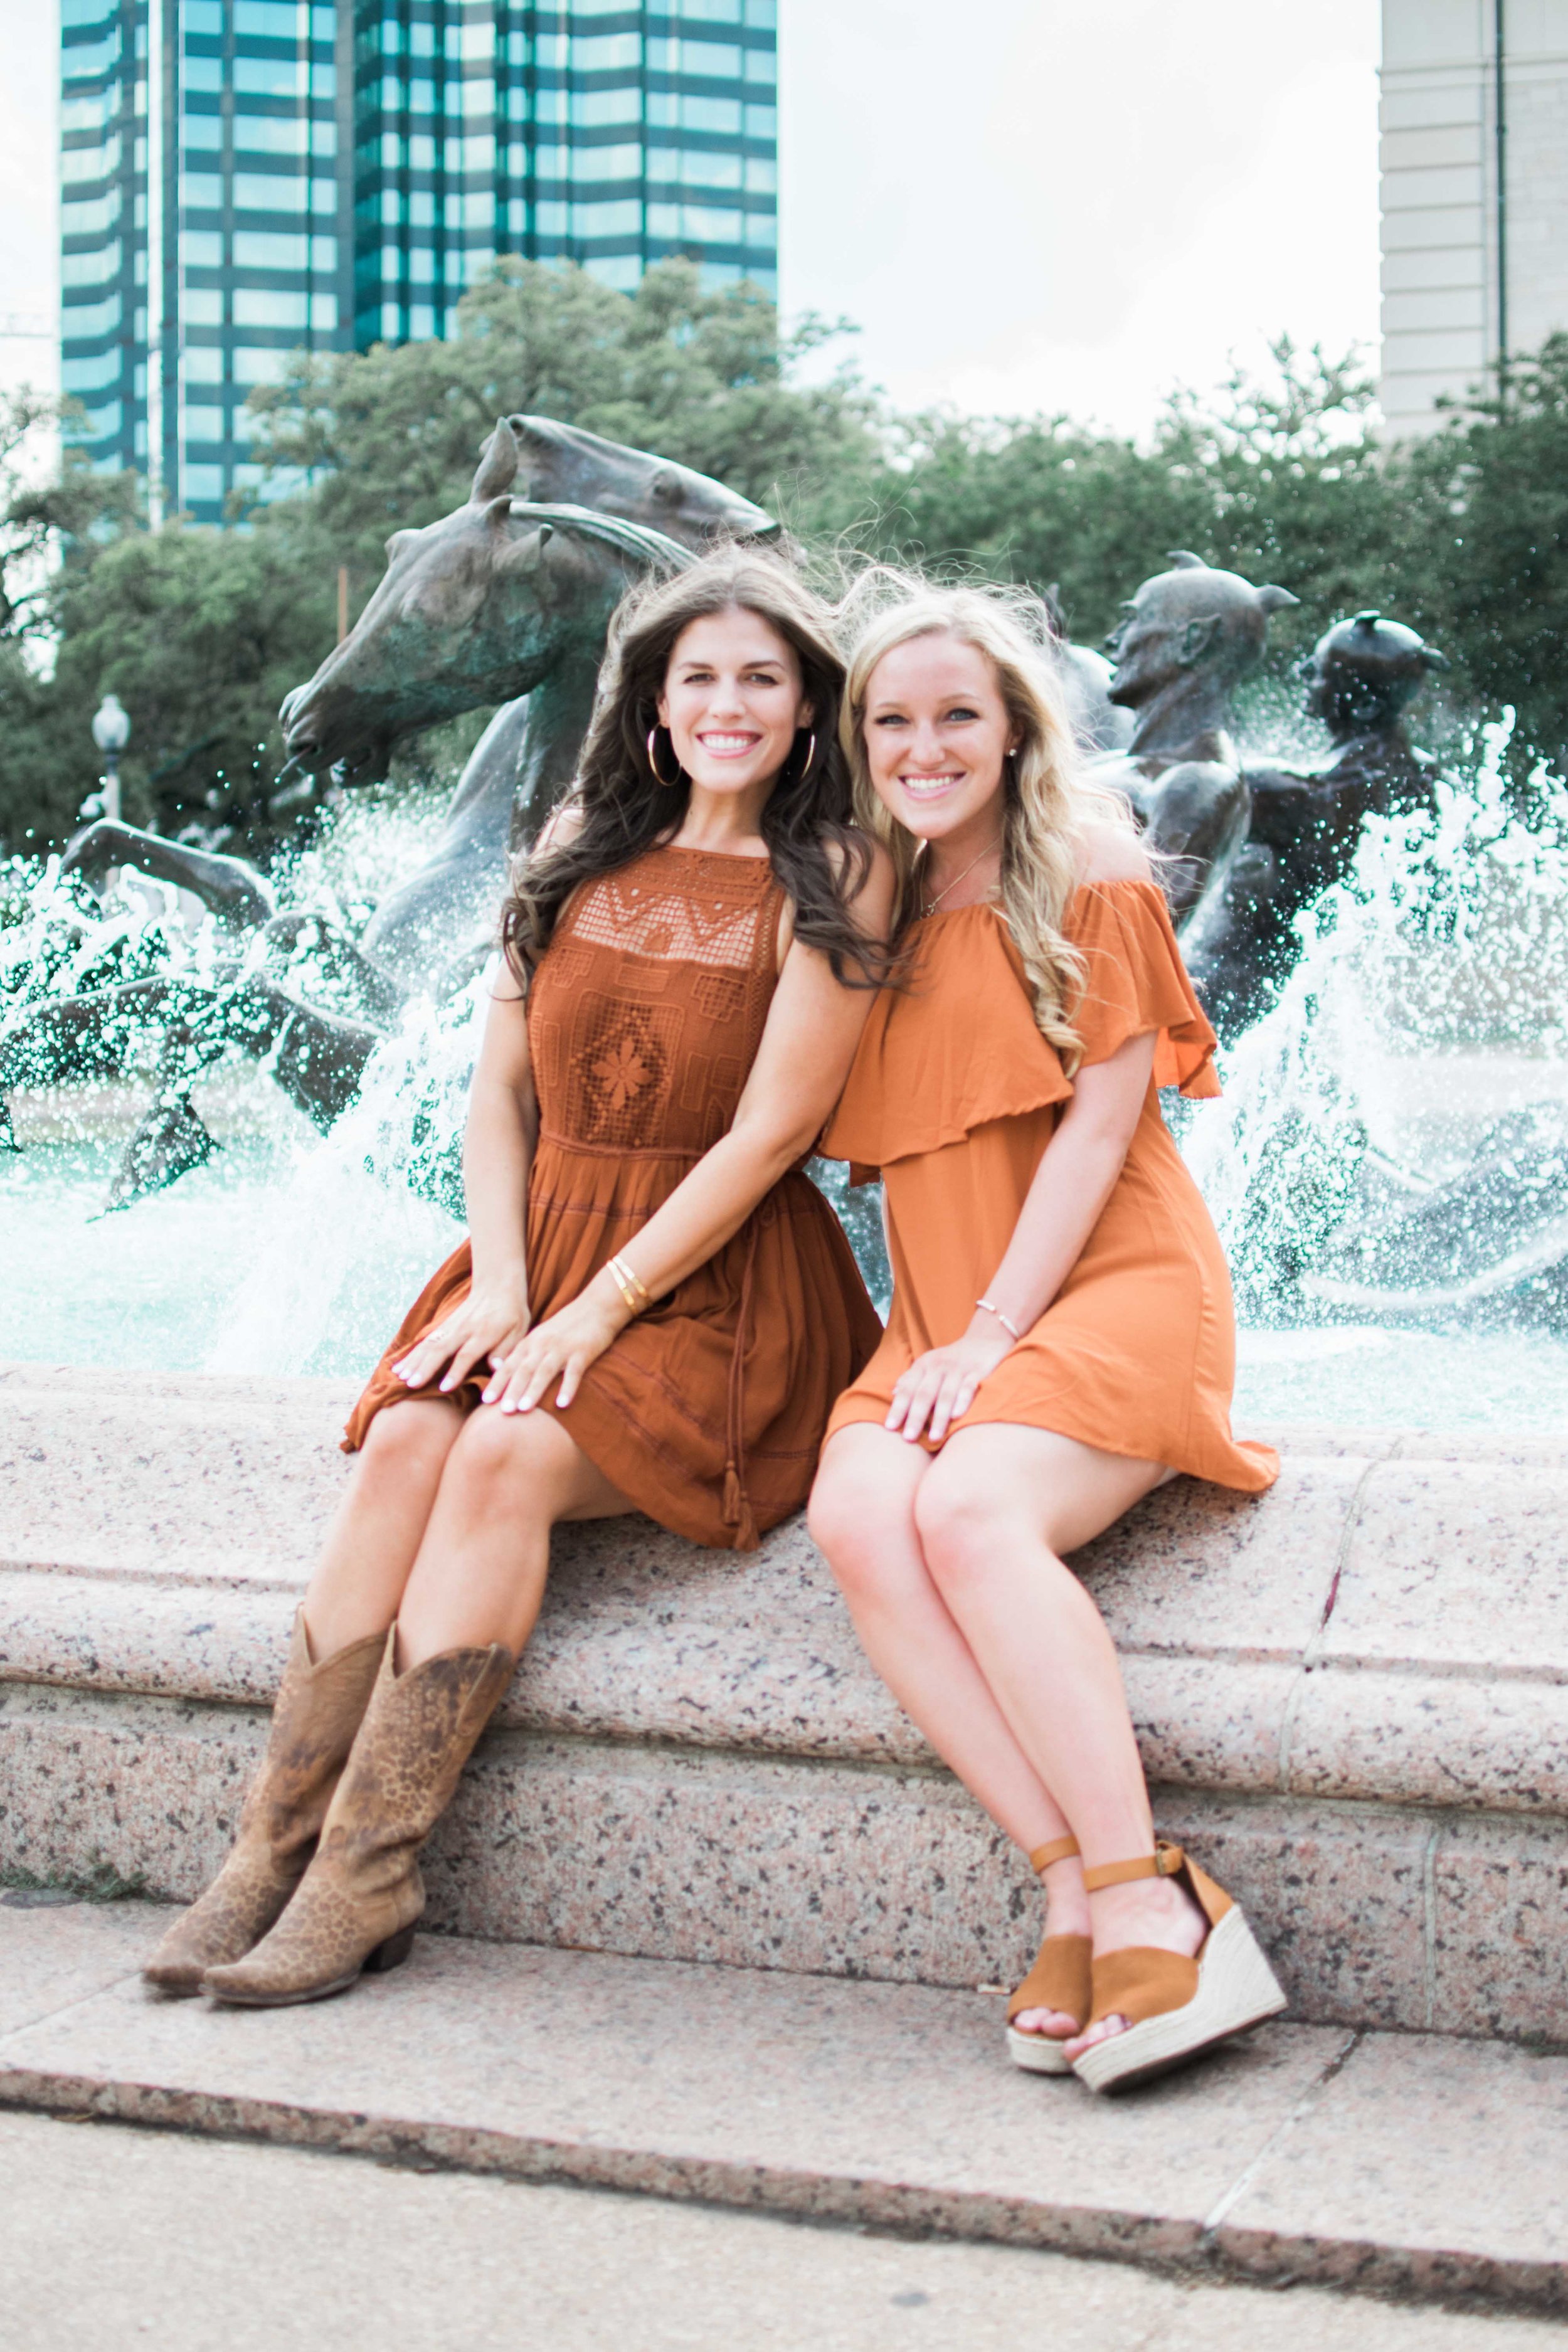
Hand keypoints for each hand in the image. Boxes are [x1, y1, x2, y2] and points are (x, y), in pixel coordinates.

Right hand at [393, 1269, 530, 1396]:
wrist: (496, 1286)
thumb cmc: (511, 1313)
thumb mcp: (517, 1330)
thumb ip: (506, 1349)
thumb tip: (497, 1369)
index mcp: (483, 1333)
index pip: (467, 1354)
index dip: (456, 1371)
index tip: (444, 1388)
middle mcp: (463, 1330)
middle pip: (441, 1349)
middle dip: (425, 1367)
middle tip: (411, 1384)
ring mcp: (450, 1327)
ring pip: (428, 1345)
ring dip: (413, 1361)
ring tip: (399, 1377)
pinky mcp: (442, 1326)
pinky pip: (424, 1342)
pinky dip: (410, 1355)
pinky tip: (398, 1367)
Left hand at [482, 1282, 625, 1413]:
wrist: (596, 1306)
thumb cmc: (567, 1326)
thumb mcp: (541, 1337)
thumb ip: (526, 1354)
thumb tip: (507, 1376)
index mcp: (530, 1343)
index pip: (509, 1365)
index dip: (497, 1382)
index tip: (486, 1401)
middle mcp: (542, 1345)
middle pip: (523, 1370)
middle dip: (511, 1390)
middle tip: (501, 1411)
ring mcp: (562, 1349)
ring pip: (544, 1371)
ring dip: (533, 1390)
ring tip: (524, 1409)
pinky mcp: (582, 1352)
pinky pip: (574, 1372)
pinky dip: (567, 1388)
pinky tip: (562, 1404)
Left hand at [886, 1317, 1015, 1444]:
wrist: (985, 1338)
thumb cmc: (952, 1358)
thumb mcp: (929, 1363)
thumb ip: (912, 1378)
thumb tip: (894, 1393)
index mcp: (924, 1365)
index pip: (908, 1389)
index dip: (898, 1408)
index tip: (889, 1428)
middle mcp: (939, 1366)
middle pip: (925, 1394)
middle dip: (916, 1417)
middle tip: (908, 1438)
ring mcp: (959, 1369)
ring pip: (946, 1394)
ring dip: (939, 1417)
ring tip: (933, 1438)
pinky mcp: (979, 1371)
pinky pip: (969, 1387)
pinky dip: (963, 1400)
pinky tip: (957, 1416)